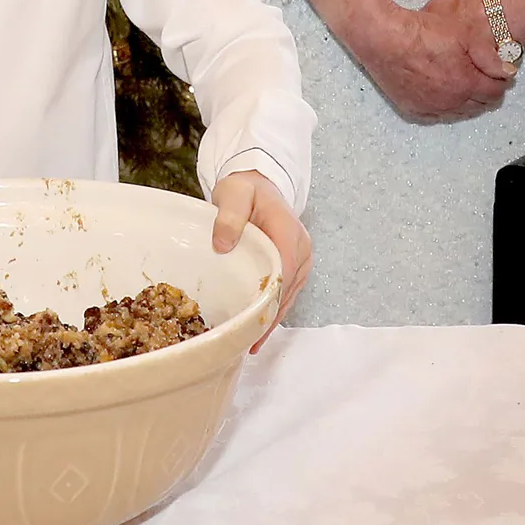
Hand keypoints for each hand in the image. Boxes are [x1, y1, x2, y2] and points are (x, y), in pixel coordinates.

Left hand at [210, 170, 310, 348]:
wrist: (256, 182)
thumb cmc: (245, 189)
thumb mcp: (233, 194)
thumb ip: (229, 216)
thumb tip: (223, 245)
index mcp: (289, 233)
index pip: (284, 273)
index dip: (269, 301)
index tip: (253, 324)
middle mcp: (301, 249)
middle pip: (287, 290)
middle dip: (269, 316)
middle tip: (247, 342)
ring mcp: (300, 258)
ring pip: (288, 295)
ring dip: (271, 317)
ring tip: (250, 342)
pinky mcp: (294, 265)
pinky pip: (285, 291)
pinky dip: (272, 309)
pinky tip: (258, 327)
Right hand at [293, 0, 508, 121]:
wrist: (383, 38)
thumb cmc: (421, 32)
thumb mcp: (462, 33)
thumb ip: (488, 55)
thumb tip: (508, 70)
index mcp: (465, 85)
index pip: (494, 92)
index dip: (501, 81)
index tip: (500, 74)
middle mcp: (449, 103)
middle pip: (478, 105)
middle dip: (485, 93)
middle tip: (484, 78)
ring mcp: (429, 107)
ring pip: (458, 112)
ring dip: (466, 101)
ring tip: (464, 84)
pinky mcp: (412, 108)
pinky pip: (436, 114)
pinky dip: (445, 106)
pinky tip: (443, 94)